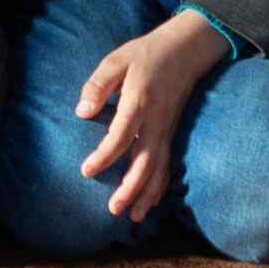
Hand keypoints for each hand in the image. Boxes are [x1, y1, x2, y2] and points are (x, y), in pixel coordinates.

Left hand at [75, 10, 225, 221]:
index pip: (122, 135)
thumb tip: (82, 112)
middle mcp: (156, 121)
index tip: (87, 171)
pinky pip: (168, 165)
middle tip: (113, 210)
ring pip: (159, 168)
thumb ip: (98, 85)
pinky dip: (161, 186)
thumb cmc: (146, 54)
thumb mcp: (117, 60)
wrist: (186, 50)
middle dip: (131, 188)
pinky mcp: (171, 133)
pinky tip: (150, 203)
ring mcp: (167, 129)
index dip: (105, 155)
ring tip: (133, 217)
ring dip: (147, 194)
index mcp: (139, 101)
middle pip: (145, 161)